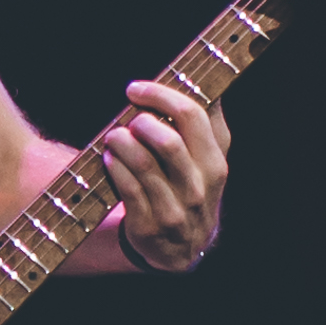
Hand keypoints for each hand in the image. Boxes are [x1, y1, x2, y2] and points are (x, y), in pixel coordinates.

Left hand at [102, 81, 229, 271]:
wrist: (180, 248)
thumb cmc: (187, 187)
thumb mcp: (204, 159)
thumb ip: (204, 123)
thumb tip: (202, 77)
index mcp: (216, 162)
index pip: (194, 115)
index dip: (160, 95)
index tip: (135, 89)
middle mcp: (201, 187)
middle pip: (168, 140)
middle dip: (140, 121)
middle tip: (128, 117)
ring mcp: (177, 209)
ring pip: (143, 164)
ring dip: (121, 142)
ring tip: (114, 137)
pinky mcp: (152, 226)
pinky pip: (128, 188)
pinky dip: (114, 167)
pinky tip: (109, 159)